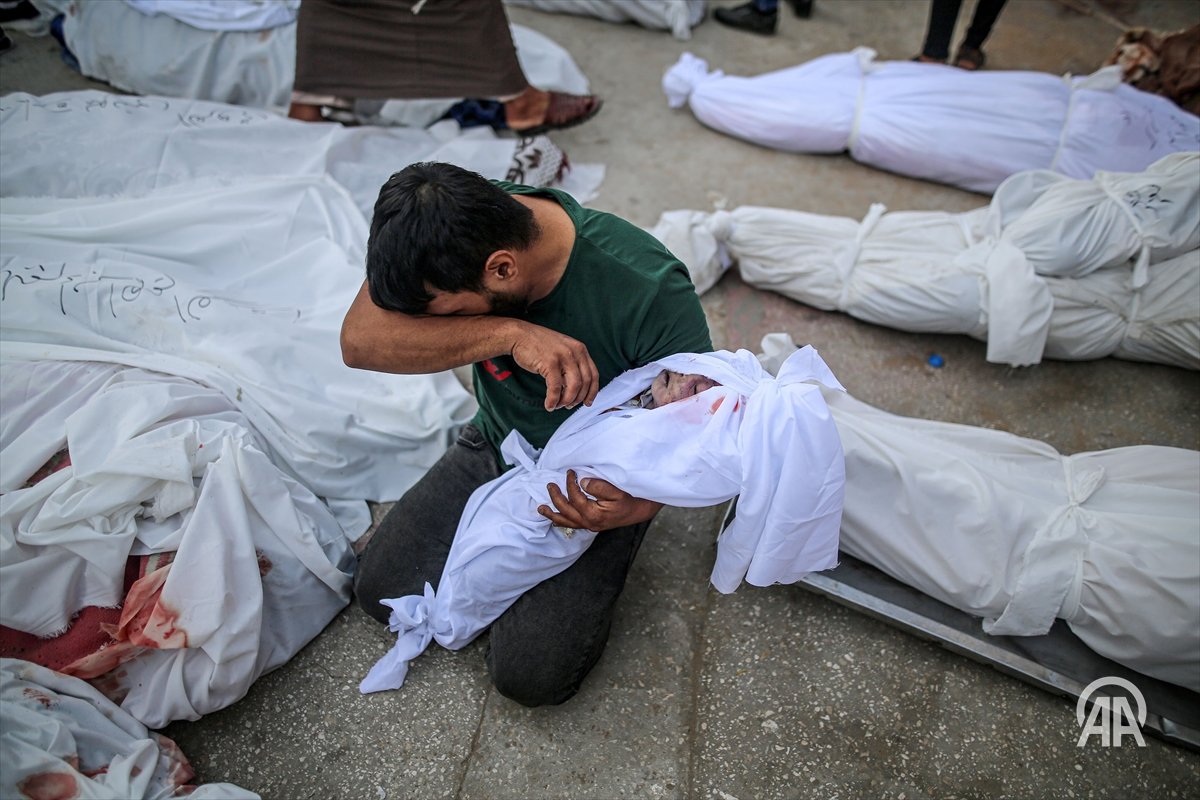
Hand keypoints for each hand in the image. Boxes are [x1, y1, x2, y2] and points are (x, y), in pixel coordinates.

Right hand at [509, 324, 599, 410]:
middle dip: (577, 399)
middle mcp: (575, 352)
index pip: (594, 374)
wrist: (520, 335)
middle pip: (585, 382)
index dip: (592, 392)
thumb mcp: (563, 350)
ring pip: (573, 387)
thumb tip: (577, 389)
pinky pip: (555, 388)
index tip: (587, 403)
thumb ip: (572, 364)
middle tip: (568, 406)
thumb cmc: (539, 345)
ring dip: (566, 401)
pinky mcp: (550, 363)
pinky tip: (549, 405)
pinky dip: (553, 400)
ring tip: (557, 406)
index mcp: (580, 349)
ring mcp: (563, 357)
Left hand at [538, 470, 661, 531]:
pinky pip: (572, 525)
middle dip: (555, 496)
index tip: (570, 472)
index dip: (570, 483)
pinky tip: (555, 519)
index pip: (575, 497)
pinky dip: (562, 521)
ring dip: (552, 514)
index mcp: (594, 514)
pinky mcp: (592, 525)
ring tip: (540, 509)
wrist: (641, 510)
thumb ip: (599, 486)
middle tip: (550, 485)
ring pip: (566, 521)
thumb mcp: (617, 490)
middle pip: (566, 510)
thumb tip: (582, 482)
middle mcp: (589, 522)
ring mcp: (590, 525)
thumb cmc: (630, 498)